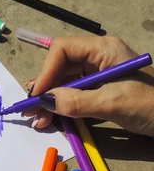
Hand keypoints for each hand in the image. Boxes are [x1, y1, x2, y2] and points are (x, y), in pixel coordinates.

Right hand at [27, 36, 153, 136]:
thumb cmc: (152, 106)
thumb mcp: (112, 103)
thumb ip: (76, 101)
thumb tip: (44, 101)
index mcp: (104, 50)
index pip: (63, 50)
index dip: (45, 72)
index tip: (37, 96)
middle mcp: (99, 58)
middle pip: (60, 68)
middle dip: (44, 90)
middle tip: (29, 111)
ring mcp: (100, 75)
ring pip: (64, 83)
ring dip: (49, 102)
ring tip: (38, 120)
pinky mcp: (101, 91)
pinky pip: (74, 95)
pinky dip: (61, 107)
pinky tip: (51, 119)